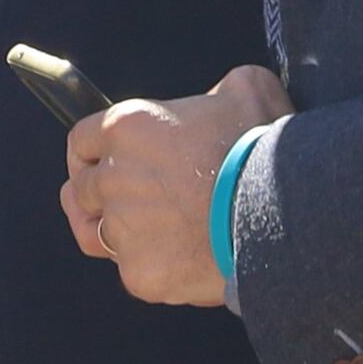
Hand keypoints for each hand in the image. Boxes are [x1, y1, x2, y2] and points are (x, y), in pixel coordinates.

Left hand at [60, 64, 285, 309]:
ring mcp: (123, 229)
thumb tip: (218, 97)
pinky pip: (134, 272)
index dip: (91, 154)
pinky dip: (152, 267)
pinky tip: (179, 260)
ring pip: (97, 236)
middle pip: (82, 190)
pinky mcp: (140, 273)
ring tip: (149, 235)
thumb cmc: (262, 149)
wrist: (281, 213)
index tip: (101, 164)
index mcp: (126, 128)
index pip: (81, 142)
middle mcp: (113, 177)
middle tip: (129, 203)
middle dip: (98, 196)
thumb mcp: (246, 90)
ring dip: (117, 234)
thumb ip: (217, 90)